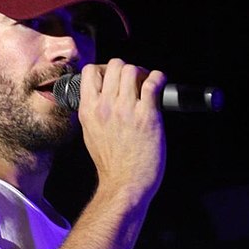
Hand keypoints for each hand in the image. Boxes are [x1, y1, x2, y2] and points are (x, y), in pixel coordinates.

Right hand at [75, 58, 166, 205]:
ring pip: (132, 70)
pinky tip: (160, 83)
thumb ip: (93, 112)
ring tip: (147, 84)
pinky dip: (159, 78)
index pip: (89, 71)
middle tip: (134, 80)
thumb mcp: (90, 134)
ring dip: (142, 72)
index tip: (113, 78)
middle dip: (126, 69)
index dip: (104, 69)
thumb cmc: (110, 163)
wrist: (125, 183)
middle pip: (114, 65)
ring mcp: (126, 110)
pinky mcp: (147, 115)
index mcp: (88, 110)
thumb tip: (101, 97)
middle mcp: (105, 106)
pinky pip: (153, 82)